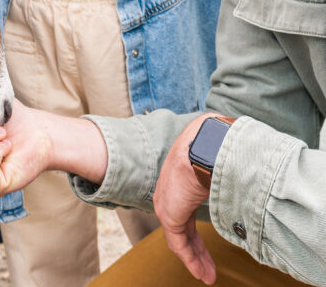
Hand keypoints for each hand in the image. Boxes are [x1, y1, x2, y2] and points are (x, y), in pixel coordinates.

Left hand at [153, 114, 220, 284]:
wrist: (208, 145)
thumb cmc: (220, 146)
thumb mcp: (223, 158)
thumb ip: (229, 170)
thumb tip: (250, 169)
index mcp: (182, 175)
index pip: (187, 207)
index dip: (197, 225)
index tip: (207, 242)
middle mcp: (171, 189)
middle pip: (183, 225)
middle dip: (197, 248)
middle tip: (208, 267)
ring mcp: (168, 202)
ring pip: (181, 238)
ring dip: (196, 258)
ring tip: (208, 276)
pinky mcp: (169, 214)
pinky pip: (179, 244)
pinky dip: (191, 259)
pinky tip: (202, 273)